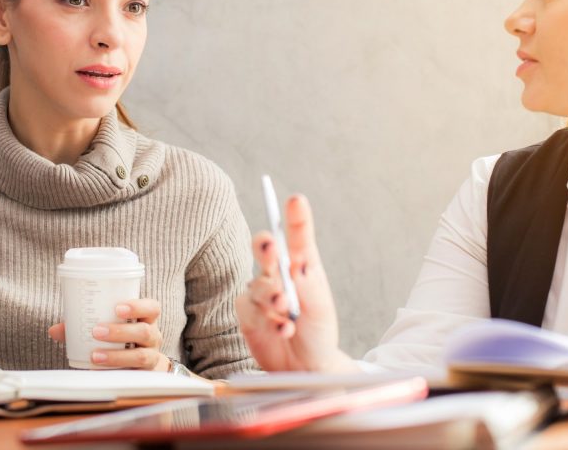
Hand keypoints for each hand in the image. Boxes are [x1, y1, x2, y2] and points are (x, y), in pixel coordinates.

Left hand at [48, 299, 169, 370]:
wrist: (141, 365)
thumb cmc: (122, 339)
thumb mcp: (109, 327)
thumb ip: (83, 326)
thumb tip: (54, 330)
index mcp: (146, 319)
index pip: (152, 308)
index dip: (138, 306)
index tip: (118, 308)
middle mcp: (153, 337)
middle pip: (145, 332)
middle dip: (121, 332)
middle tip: (97, 331)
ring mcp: (152, 357)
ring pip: (142, 356)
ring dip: (117, 356)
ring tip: (95, 355)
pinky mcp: (145, 376)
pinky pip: (134, 375)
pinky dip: (115, 372)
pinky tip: (98, 371)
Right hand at [235, 194, 357, 372]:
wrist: (306, 366)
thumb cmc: (317, 331)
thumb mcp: (320, 306)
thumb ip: (307, 284)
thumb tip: (295, 262)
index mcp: (301, 266)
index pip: (298, 238)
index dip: (296, 218)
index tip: (296, 201)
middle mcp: (278, 274)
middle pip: (265, 249)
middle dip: (266, 247)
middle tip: (272, 249)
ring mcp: (260, 293)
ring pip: (258, 285)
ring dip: (272, 297)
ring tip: (286, 310)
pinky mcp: (247, 314)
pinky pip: (251, 310)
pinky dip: (268, 320)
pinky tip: (283, 329)